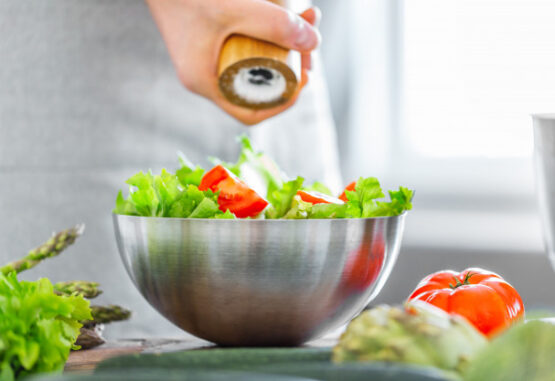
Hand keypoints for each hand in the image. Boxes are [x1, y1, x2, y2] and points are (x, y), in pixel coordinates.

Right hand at [146, 0, 319, 124]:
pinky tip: (290, 12)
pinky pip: (247, 47)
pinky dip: (269, 33)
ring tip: (307, 17)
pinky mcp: (211, 41)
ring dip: (286, 45)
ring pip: (256, 63)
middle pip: (258, 87)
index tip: (303, 81)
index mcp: (204, 81)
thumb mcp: (234, 7)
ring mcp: (207, 58)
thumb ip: (274, 24)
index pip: (250, 112)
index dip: (283, 103)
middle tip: (311, 46)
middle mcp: (206, 75)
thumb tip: (314, 42)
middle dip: (292, 67)